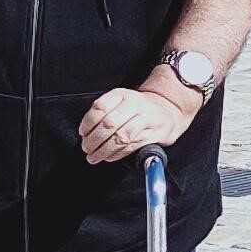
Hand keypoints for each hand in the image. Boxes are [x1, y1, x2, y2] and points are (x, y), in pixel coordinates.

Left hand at [78, 82, 196, 164]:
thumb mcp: (120, 101)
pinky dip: (117, 154)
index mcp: (123, 95)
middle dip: (94, 139)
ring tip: (94, 156)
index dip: (88, 122)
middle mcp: (135, 105)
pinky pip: (131, 147)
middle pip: (110, 123)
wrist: (167, 110)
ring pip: (121, 137)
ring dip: (104, 150)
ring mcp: (145, 120)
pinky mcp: (153, 135)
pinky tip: (109, 157)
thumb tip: (86, 132)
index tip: (83, 132)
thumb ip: (103, 112)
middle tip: (87, 147)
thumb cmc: (138, 108)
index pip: (101, 107)